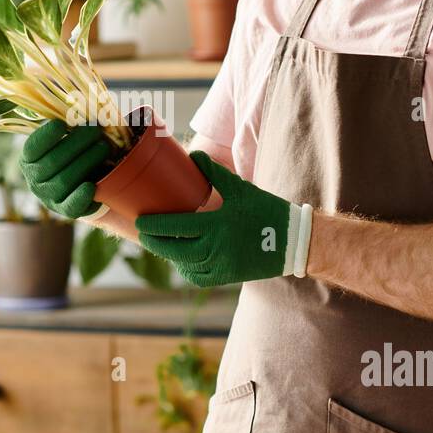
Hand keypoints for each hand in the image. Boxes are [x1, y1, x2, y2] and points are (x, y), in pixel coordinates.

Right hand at [19, 119, 111, 218]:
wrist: (81, 183)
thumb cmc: (73, 152)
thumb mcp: (66, 137)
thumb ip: (69, 123)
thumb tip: (81, 104)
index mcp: (29, 158)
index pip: (33, 147)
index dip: (45, 136)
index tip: (61, 124)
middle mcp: (34, 178)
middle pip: (53, 161)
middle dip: (77, 144)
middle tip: (97, 130)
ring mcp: (48, 196)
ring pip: (65, 180)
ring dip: (86, 162)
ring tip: (104, 147)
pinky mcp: (64, 210)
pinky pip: (71, 206)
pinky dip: (81, 197)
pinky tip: (91, 186)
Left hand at [135, 150, 309, 286]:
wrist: (293, 242)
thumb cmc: (266, 211)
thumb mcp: (241, 188)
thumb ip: (215, 173)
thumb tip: (193, 155)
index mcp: (217, 224)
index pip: (176, 227)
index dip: (154, 226)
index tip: (140, 221)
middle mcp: (216, 248)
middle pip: (174, 249)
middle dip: (155, 242)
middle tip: (143, 233)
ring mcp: (221, 265)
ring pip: (184, 264)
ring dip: (169, 255)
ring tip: (158, 244)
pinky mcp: (227, 277)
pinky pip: (198, 277)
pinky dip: (186, 269)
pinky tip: (181, 260)